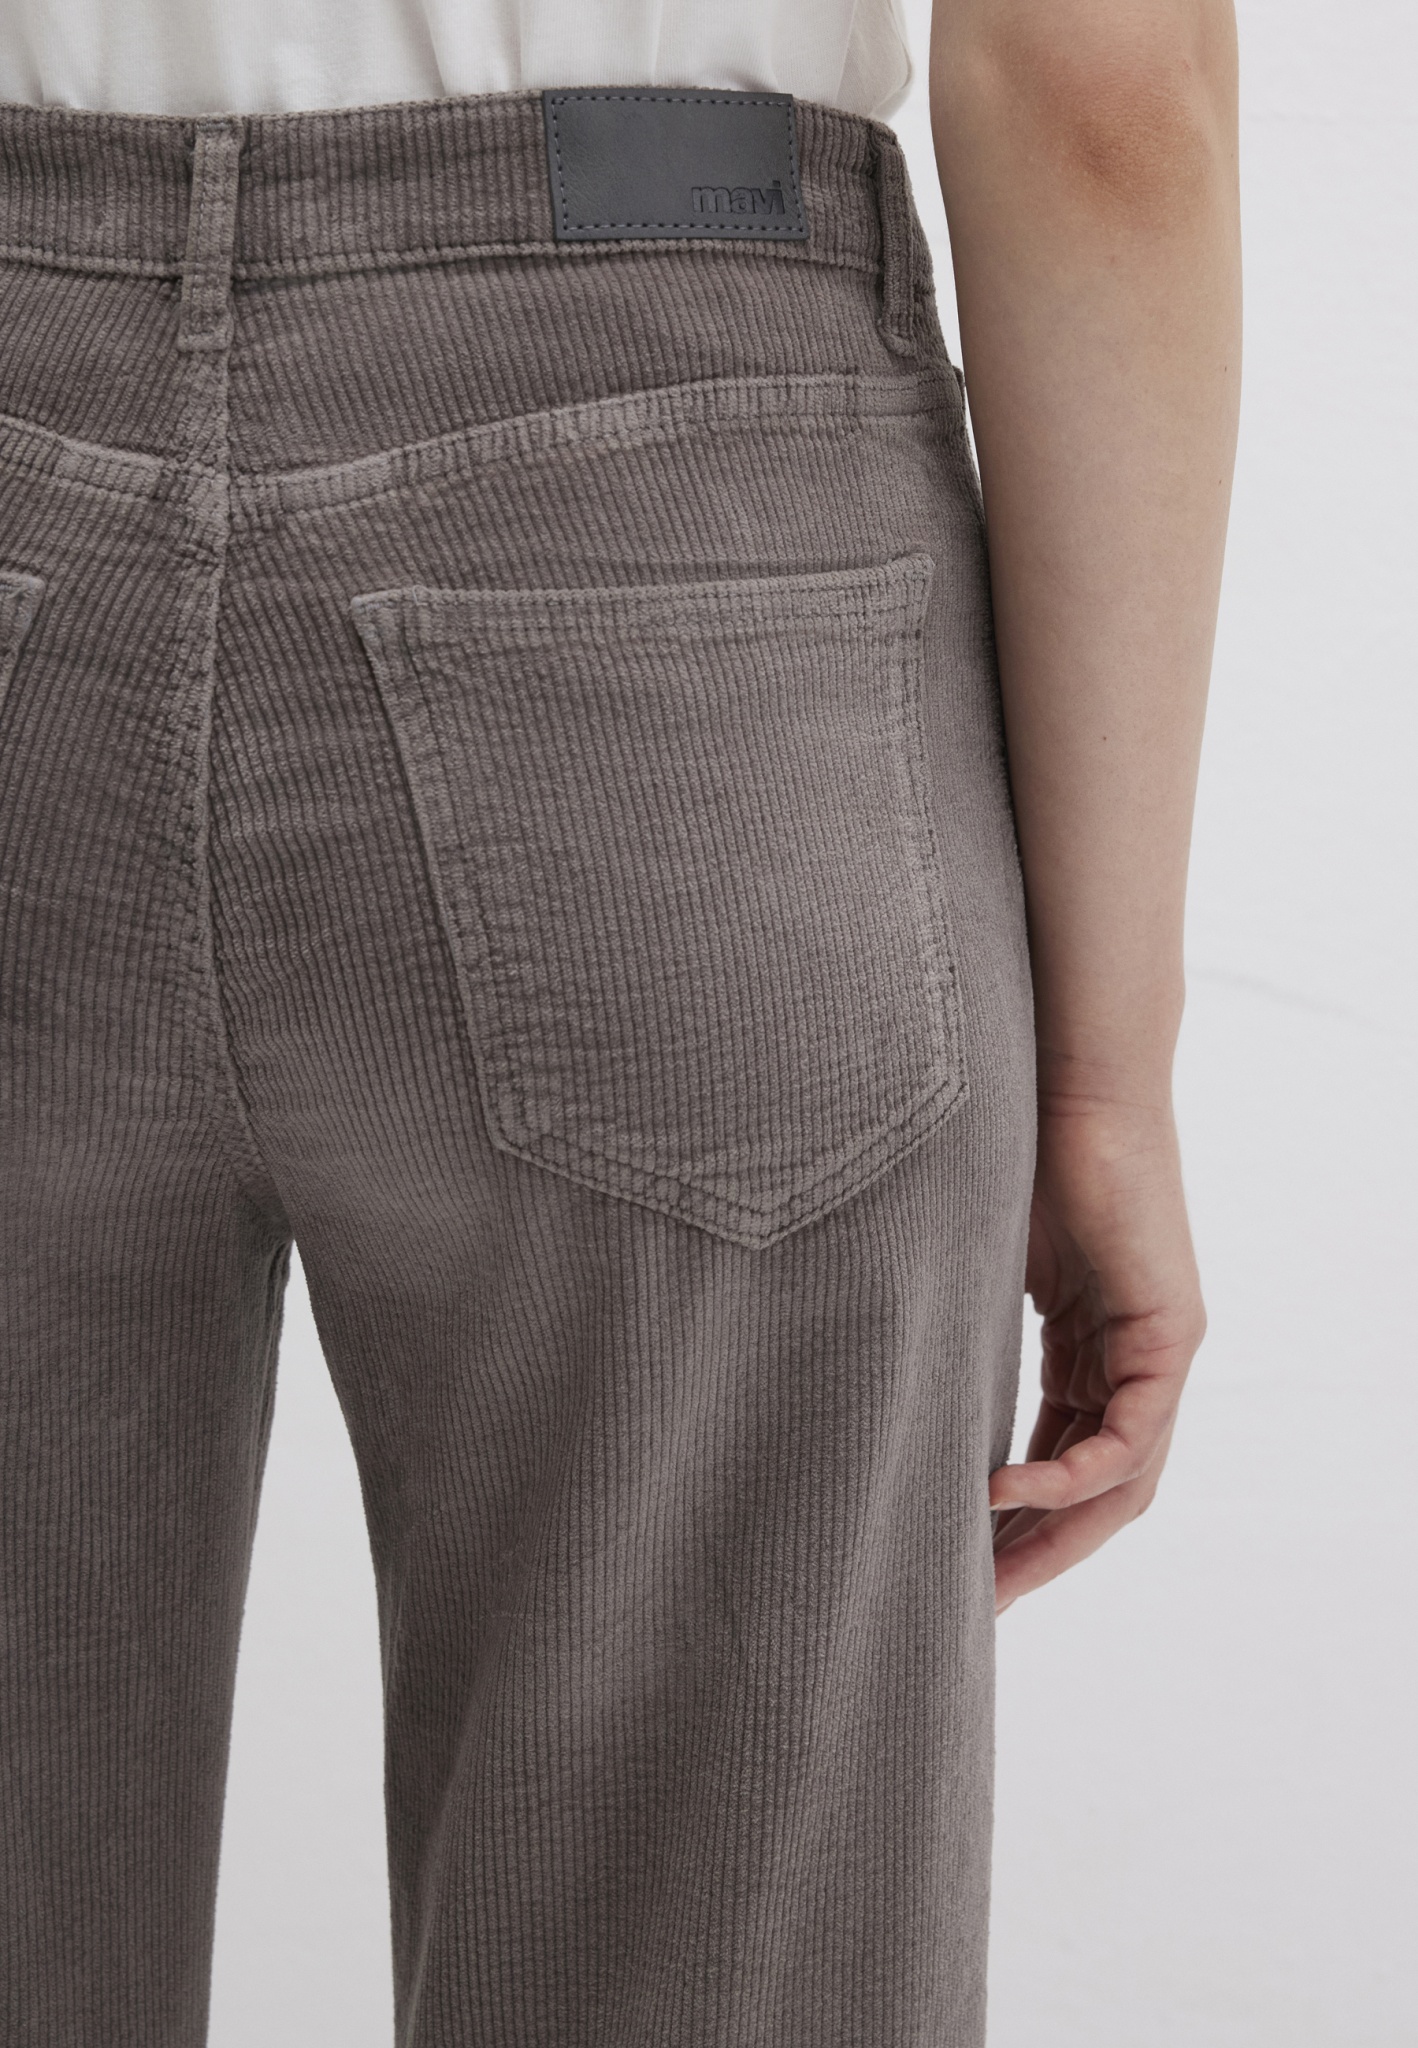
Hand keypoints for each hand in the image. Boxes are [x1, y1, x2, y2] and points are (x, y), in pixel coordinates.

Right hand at [991, 1095, 1205, 1613]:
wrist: (1067, 1078)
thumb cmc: (1011, 1149)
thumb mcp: (973, 1264)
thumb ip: (953, 1325)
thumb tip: (868, 1369)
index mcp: (1088, 1342)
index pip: (1062, 1455)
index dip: (1016, 1519)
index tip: (955, 1561)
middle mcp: (1133, 1354)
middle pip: (1098, 1487)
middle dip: (1038, 1552)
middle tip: (973, 1606)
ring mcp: (1159, 1345)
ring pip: (1122, 1478)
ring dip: (1056, 1533)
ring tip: (988, 1576)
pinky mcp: (1173, 1331)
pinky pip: (1132, 1435)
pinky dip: (1073, 1473)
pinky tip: (1009, 1490)